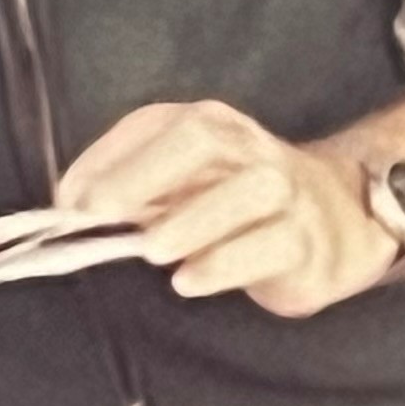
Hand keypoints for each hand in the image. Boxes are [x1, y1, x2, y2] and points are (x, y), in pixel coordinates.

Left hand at [59, 99, 399, 316]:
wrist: (335, 220)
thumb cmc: (236, 206)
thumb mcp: (183, 187)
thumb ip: (130, 192)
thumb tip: (71, 206)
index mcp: (212, 126)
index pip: (156, 124)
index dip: (107, 158)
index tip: (68, 201)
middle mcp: (249, 149)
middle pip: (203, 136)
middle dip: (145, 172)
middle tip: (100, 212)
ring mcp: (286, 192)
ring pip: (249, 189)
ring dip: (193, 220)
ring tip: (154, 252)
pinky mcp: (306, 242)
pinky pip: (272, 245)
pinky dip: (225, 263)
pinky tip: (190, 281)